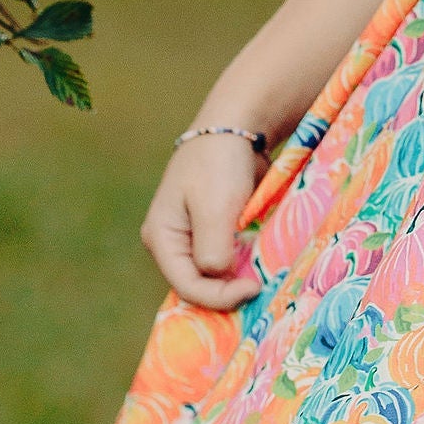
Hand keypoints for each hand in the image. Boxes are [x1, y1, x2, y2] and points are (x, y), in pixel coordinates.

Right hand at [140, 131, 264, 309]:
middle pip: (198, 284)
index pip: (186, 286)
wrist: (237, 127)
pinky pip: (225, 259)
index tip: (253, 288)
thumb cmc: (219, 163)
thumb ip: (213, 251)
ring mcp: (192, 237)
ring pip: (213, 274)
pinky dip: (242, 264)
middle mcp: (173, 242)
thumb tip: (219, 276)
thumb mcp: (215, 209)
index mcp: (161, 237)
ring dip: (236, 279)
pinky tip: (259, 264)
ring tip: (261, 276)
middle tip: (259, 285)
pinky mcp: (213, 231)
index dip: (218, 296)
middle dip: (227, 289)